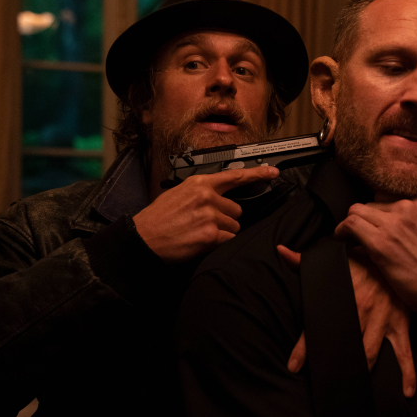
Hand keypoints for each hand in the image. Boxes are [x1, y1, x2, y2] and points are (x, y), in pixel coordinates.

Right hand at [134, 167, 278, 262]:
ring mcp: (210, 215)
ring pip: (234, 226)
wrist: (144, 238)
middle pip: (236, 210)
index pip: (234, 176)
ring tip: (200, 233)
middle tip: (205, 224)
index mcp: (199, 183)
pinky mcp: (211, 234)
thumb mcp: (179, 193)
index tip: (272, 173)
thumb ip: (202, 192)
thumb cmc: (159, 218)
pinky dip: (220, 244)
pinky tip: (202, 242)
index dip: (257, 175)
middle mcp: (207, 196)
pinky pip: (229, 239)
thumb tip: (220, 197)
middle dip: (226, 219)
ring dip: (222, 233)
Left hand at [277, 245, 415, 397]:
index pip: (319, 326)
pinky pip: (405, 353)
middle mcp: (362, 311)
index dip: (304, 349)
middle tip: (326, 386)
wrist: (393, 252)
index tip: (294, 367)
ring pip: (370, 354)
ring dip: (361, 373)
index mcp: (342, 297)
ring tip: (353, 391)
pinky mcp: (401, 324)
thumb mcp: (334, 259)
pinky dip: (408, 374)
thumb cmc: (360, 260)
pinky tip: (407, 392)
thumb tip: (281, 252)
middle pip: (345, 346)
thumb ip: (305, 261)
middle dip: (336, 367)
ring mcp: (383, 319)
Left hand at [334, 191, 416, 342]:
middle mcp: (406, 207)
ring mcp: (392, 224)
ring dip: (352, 222)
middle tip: (364, 231)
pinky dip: (342, 230)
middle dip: (367, 216)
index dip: (381, 204)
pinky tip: (342, 239)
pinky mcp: (379, 243)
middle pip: (372, 201)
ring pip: (357, 210)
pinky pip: (350, 225)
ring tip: (350, 235)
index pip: (390, 191)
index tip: (377, 217)